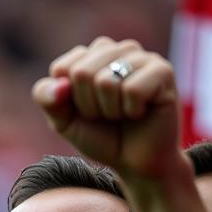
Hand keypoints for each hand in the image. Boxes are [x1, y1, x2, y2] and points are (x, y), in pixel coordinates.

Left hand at [32, 37, 183, 182]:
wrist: (134, 162)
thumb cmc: (101, 137)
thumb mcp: (64, 121)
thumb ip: (48, 99)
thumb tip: (60, 84)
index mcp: (91, 55)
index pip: (62, 68)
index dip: (68, 100)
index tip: (84, 111)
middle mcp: (117, 49)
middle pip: (82, 73)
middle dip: (89, 106)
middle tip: (106, 115)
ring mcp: (142, 57)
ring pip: (106, 81)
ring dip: (110, 110)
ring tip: (123, 114)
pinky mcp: (163, 70)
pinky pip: (132, 89)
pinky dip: (131, 111)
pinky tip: (141, 112)